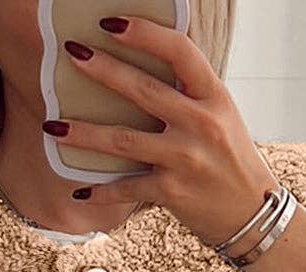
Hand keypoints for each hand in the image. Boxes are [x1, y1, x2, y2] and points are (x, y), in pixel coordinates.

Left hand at [44, 15, 279, 246]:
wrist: (252, 213)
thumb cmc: (231, 160)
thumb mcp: (221, 115)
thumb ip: (189, 93)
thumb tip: (143, 68)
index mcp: (214, 97)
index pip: (179, 51)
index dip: (144, 33)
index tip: (111, 23)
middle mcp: (200, 124)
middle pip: (142, 90)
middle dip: (103, 69)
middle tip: (72, 54)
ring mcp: (185, 159)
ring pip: (123, 141)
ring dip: (84, 134)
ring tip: (53, 126)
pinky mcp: (172, 192)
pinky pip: (127, 188)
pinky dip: (101, 192)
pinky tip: (79, 191)